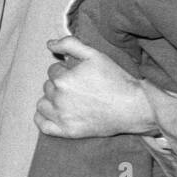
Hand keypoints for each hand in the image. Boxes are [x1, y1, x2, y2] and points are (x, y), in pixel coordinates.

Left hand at [35, 35, 155, 138]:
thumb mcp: (95, 55)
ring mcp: (61, 117)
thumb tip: (49, 44)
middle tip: (80, 87)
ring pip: (42, 104)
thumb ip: (70, 44)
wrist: (133, 107)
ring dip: (51, 100)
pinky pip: (42, 124)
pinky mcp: (67, 131)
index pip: (53, 71)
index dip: (66, 70)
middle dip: (60, 84)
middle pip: (48, 87)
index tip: (80, 75)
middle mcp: (59, 99)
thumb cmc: (115, 79)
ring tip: (69, 100)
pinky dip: (44, 118)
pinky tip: (55, 113)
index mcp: (62, 80)